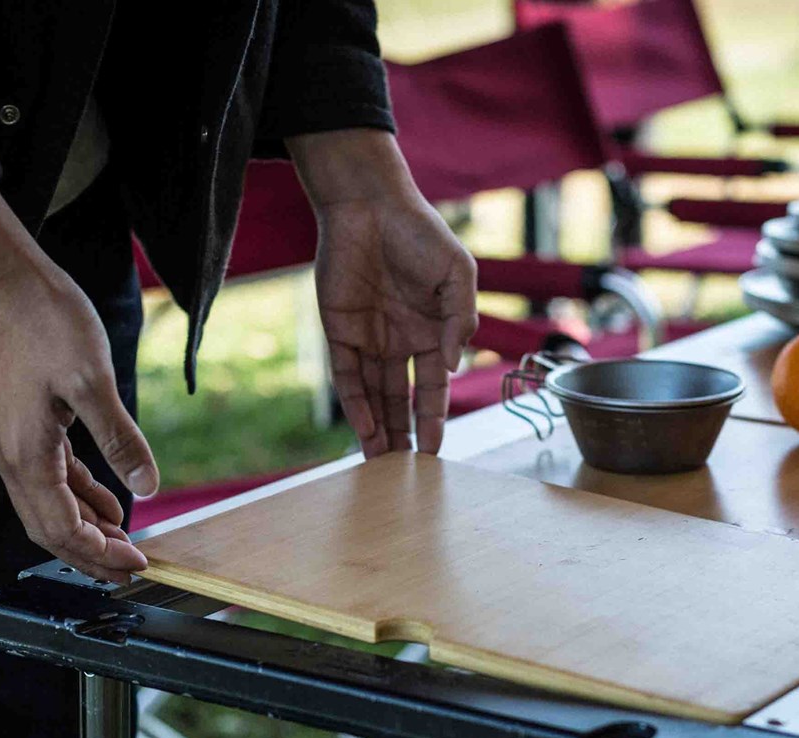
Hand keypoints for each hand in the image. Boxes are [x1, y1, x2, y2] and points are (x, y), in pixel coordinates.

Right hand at [0, 190, 157, 583]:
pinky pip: (52, 479)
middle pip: (49, 530)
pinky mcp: (23, 429)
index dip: (99, 554)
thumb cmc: (46, 322)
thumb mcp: (94, 382)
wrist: (7, 281)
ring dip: (88, 529)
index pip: (61, 529)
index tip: (136, 566)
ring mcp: (14, 444)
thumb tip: (147, 486)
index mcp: (25, 455)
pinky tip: (111, 502)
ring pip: (50, 508)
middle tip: (132, 570)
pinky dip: (81, 497)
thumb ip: (121, 439)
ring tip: (127, 544)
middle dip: (91, 555)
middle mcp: (11, 458)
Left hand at [289, 130, 477, 456]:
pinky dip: (355, 404)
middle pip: (401, 399)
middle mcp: (399, 341)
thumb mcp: (457, 274)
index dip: (435, 419)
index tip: (436, 451)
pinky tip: (365, 430)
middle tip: (404, 472)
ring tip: (380, 465)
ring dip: (377, 429)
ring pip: (372, 396)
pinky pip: (346, 376)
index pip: (433, 387)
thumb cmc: (420, 233)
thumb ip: (459, 318)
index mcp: (431, 332)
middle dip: (403, 434)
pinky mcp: (339, 331)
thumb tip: (452, 364)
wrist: (370, 204)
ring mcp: (368, 338)